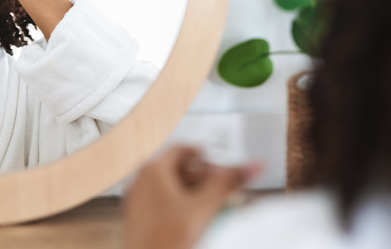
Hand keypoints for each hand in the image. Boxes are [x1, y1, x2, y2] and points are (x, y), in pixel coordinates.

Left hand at [123, 146, 259, 248]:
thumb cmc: (167, 240)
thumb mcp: (204, 208)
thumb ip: (229, 183)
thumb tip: (254, 166)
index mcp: (153, 170)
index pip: (183, 150)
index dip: (207, 157)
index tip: (221, 166)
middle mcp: (141, 179)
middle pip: (177, 168)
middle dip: (202, 178)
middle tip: (221, 189)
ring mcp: (137, 198)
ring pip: (170, 186)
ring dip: (193, 193)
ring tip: (211, 207)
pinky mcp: (139, 216)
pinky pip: (162, 202)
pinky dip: (180, 205)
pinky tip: (194, 221)